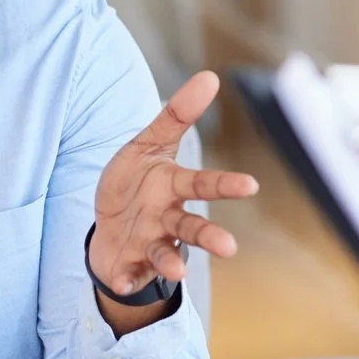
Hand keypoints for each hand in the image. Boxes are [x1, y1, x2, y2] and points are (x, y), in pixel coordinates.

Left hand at [88, 70, 259, 330]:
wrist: (108, 223)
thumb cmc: (136, 182)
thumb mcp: (148, 145)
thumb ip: (176, 115)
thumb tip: (210, 76)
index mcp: (174, 187)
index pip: (203, 184)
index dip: (225, 185)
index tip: (250, 186)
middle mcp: (168, 218)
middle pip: (192, 227)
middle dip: (210, 237)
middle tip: (229, 248)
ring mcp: (149, 243)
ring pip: (165, 254)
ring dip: (171, 263)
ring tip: (177, 271)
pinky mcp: (128, 263)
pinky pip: (127, 273)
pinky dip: (125, 278)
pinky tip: (119, 282)